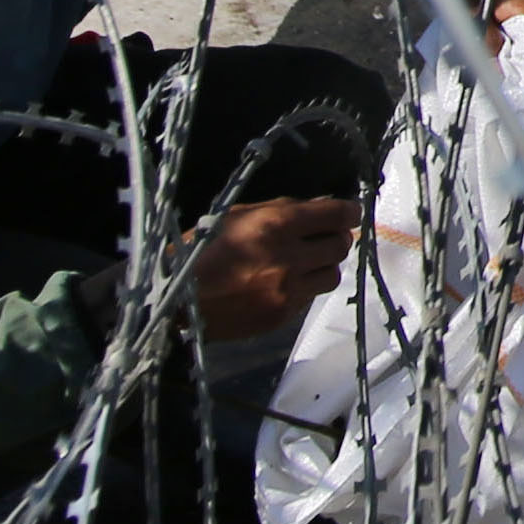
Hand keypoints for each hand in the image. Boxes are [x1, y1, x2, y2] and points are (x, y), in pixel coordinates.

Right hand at [191, 195, 364, 345]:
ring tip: (302, 263)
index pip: (335, 215)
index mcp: (275, 224)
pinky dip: (302, 288)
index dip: (348, 212)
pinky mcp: (282, 316)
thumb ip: (280, 209)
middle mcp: (288, 257)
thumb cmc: (200, 249)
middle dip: (334, 239)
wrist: (174, 298)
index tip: (349, 213)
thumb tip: (319, 207)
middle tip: (321, 237)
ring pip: (332, 275)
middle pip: (340, 246)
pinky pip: (309, 297)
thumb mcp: (236, 215)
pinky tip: (280, 283)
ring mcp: (287, 290)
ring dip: (322, 266)